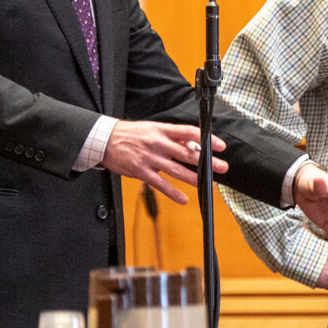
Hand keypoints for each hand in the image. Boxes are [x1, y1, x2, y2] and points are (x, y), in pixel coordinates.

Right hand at [101, 120, 226, 204]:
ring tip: (209, 184)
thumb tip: (192, 143)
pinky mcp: (141, 171)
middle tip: (222, 167)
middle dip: (207, 161)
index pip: (190, 132)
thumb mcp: (153, 128)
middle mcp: (158, 143)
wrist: (105, 140)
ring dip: (195, 178)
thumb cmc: (131, 133)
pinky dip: (173, 193)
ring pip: (177, 170)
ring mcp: (150, 158)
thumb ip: (173, 137)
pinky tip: (184, 199)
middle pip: (188, 153)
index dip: (207, 139)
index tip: (221, 146)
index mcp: (163, 130)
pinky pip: (160, 184)